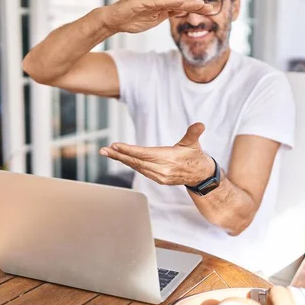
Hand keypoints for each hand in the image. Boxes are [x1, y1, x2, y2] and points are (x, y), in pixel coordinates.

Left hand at [99, 123, 214, 185]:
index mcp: (168, 159)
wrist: (199, 176)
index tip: (115, 145)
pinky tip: (121, 158)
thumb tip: (200, 125)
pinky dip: (130, 164)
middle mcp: (162, 170)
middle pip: (136, 161)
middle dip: (118, 155)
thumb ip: (194, 133)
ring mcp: (159, 176)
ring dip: (121, 159)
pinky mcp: (158, 179)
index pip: (144, 154)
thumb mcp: (194, 143)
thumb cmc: (194, 156)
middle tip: (103, 150)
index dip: (128, 150)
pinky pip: (141, 170)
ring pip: (136, 167)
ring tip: (108, 152)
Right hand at [100, 0, 213, 33]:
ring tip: (199, 5)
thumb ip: (167, 14)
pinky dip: (171, 2)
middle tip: (210, 7)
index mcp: (162, 2)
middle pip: (180, 0)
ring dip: (187, 2)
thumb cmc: (132, 19)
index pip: (182, 4)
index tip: (208, 11)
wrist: (114, 20)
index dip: (195, 7)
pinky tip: (181, 3)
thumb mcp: (155, 19)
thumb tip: (182, 11)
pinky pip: (160, 0)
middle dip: (195, 4)